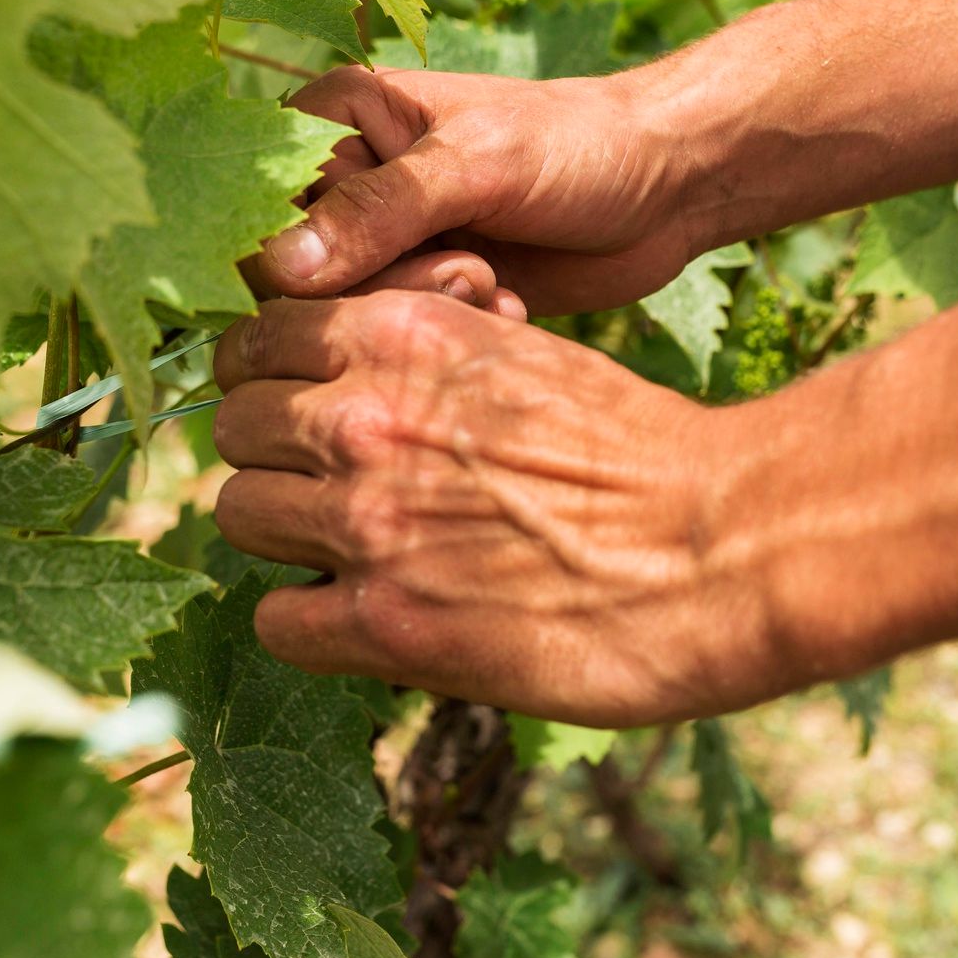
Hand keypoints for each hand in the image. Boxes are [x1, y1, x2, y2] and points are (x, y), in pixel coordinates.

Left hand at [209, 290, 777, 725]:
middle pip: (233, 427)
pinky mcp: (386, 623)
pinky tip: (368, 620)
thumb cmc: (645, 450)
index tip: (300, 406)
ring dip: (290, 536)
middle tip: (330, 486)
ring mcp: (365, 522)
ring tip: (356, 554)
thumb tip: (366, 376)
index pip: (256, 336)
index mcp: (403, 334)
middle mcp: (364, 418)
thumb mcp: (526, 356)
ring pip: (238, 516)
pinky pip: (276, 620)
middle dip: (274, 455)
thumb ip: (432, 354)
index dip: (273, 375)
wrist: (724, 542)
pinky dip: (310, 623)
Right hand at [243, 66, 696, 315]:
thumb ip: (379, 212)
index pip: (257, 204)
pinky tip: (507, 305)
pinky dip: (447, 330)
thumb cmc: (576, 145)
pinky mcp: (421, 292)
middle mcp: (342, 182)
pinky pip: (394, 336)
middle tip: (466, 267)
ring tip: (493, 280)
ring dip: (421, 310)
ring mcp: (381, 242)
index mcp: (333, 120)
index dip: (296, 254)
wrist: (667, 187)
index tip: (368, 265)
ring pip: (345, 315)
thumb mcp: (477, 164)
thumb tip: (280, 268)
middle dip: (379, 288)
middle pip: (292, 275)